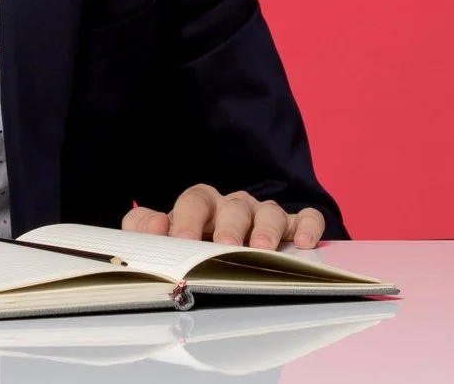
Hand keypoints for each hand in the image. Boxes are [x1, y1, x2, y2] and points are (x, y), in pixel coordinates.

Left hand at [121, 184, 326, 249]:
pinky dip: (308, 226)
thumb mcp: (163, 235)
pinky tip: (305, 242)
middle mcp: (234, 205)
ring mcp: (264, 214)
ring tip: (261, 248)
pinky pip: (306, 218)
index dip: (187, 220)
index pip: (194, 201)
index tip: (181, 242)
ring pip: (269, 211)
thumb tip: (154, 227)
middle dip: (229, 227)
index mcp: (203, 203)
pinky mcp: (292, 226)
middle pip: (234, 206)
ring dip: (266, 229)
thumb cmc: (193, 242)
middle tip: (224, 247)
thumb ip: (144, 228)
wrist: (222, 253)